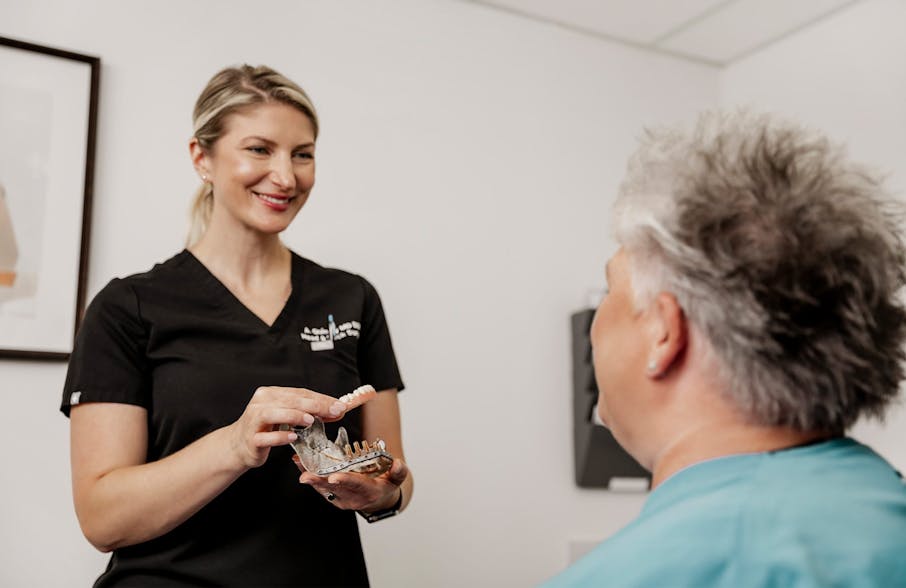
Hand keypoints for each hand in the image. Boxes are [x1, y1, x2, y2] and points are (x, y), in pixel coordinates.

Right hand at [227, 386, 347, 469]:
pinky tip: (293, 438)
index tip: (340, 405)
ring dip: (294, 415)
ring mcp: (253, 421)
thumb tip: (336, 410)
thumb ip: (308, 411)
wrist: (238, 446)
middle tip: (334, 411)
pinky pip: (266, 437)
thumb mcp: (287, 416)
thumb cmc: (265, 428)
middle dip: (315, 405)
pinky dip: (280, 437)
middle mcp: (261, 403)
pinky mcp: (251, 439)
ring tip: (311, 420)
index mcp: (270, 394)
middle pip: (290, 400)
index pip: (300, 393)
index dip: (321, 398)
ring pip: (274, 413)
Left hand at [296, 457, 408, 511]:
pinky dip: (310, 475)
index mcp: (368, 492)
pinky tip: (300, 464)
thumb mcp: (395, 480)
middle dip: (319, 481)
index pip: (356, 485)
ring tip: (298, 463)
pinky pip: (320, 487)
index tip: (333, 477)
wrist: (378, 500)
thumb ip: (398, 472)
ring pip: (323, 488)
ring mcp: (341, 499)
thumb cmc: (385, 486)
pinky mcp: (333, 496)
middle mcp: (352, 498)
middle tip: (305, 476)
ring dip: (310, 476)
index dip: (345, 481)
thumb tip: (398, 463)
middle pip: (334, 489)